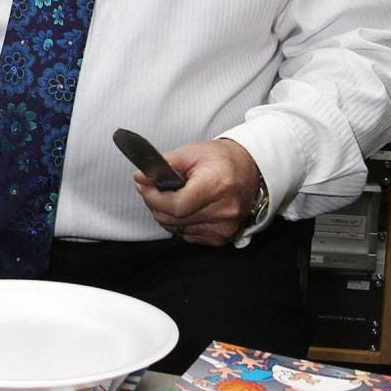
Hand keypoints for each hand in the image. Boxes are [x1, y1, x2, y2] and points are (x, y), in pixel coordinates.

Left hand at [133, 139, 260, 246]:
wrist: (250, 169)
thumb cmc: (220, 159)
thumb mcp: (190, 153)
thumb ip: (162, 165)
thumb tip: (139, 178)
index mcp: (217, 185)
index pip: (177, 205)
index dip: (154, 198)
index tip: (144, 186)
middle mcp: (224, 210)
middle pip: (174, 219)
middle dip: (156, 204)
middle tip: (153, 189)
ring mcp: (225, 227)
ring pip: (177, 229)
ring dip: (167, 215)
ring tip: (173, 196)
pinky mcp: (223, 237)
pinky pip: (188, 236)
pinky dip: (181, 223)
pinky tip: (188, 208)